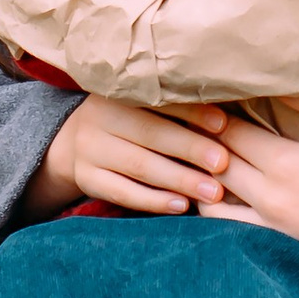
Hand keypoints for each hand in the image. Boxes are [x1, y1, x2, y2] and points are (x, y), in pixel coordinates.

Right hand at [27, 93, 233, 218]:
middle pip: (150, 133)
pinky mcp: (87, 179)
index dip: (191, 112)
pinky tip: (180, 206)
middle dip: (190, 149)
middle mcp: (99, 117)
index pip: (158, 101)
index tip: (223, 125)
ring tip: (213, 192)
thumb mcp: (138, 106)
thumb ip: (172, 109)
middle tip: (223, 164)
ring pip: (139, 165)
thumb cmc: (126, 121)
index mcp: (117, 91)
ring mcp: (89, 150)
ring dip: (180, 179)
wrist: (70, 142)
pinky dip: (153, 200)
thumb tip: (228, 119)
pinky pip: (122, 192)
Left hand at [205, 89, 298, 297]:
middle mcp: (271, 201)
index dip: (210, 113)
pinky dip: (218, 213)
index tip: (200, 97)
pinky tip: (224, 196)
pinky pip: (227, 235)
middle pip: (212, 165)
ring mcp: (271, 232)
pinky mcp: (277, 252)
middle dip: (200, 143)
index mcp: (287, 164)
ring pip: (209, 207)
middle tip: (191, 124)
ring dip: (202, 183)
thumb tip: (274, 77)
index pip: (227, 132)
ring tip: (208, 163)